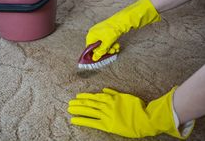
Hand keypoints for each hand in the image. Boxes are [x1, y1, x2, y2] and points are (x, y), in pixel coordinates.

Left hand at [68, 87, 191, 138]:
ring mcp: (106, 114)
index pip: (94, 96)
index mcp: (110, 98)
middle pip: (89, 103)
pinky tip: (74, 120)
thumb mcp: (125, 96)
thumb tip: (104, 89)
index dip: (85, 96)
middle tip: (69, 103)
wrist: (144, 118)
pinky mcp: (107, 125)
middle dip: (78, 102)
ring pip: (88, 111)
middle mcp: (106, 105)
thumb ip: (113, 92)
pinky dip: (82, 121)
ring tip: (69, 109)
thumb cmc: (136, 106)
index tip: (77, 96)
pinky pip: (92, 122)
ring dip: (78, 110)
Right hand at [86, 0, 160, 60]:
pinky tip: (117, 44)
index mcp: (91, 35)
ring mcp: (100, 31)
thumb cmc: (112, 31)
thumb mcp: (106, 44)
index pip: (90, 48)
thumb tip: (94, 58)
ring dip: (110, 47)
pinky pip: (106, 39)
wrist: (121, 21)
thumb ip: (100, 52)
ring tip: (116, 48)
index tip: (101, 57)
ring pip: (103, 43)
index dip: (96, 53)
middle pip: (97, 46)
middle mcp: (94, 33)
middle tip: (111, 52)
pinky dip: (111, 43)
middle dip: (105, 50)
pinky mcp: (106, 31)